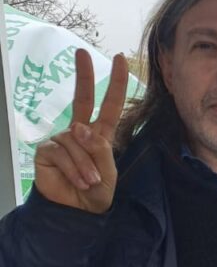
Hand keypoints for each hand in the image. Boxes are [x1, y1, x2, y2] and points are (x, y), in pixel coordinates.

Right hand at [33, 50, 127, 213]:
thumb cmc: (95, 193)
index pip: (109, 105)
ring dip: (86, 165)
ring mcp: (61, 139)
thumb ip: (99, 149)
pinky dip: (74, 169)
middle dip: (83, 75)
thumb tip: (79, 127)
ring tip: (89, 182)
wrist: (77, 213)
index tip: (119, 60)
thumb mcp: (108, 172)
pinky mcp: (47, 150)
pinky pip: (63, 153)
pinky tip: (78, 182)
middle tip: (82, 53)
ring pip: (77, 142)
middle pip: (82, 98)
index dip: (115, 83)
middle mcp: (79, 132)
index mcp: (100, 135)